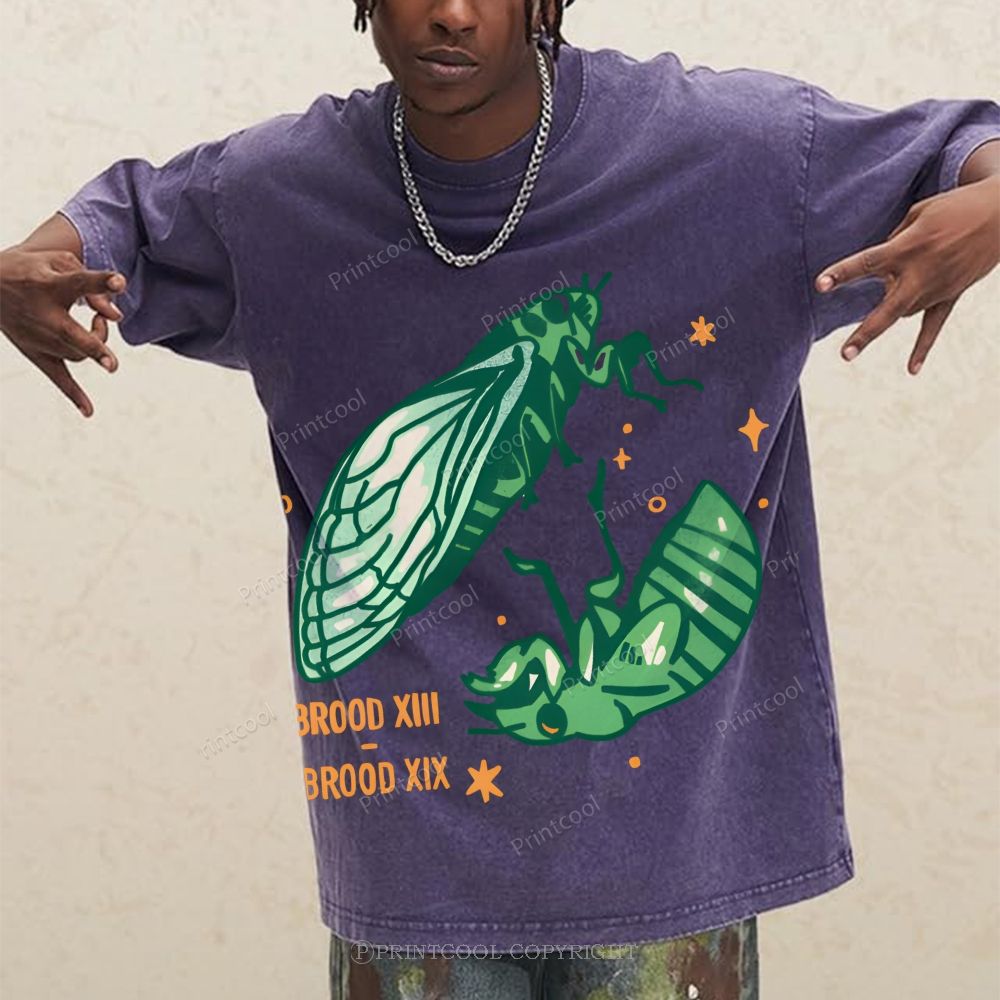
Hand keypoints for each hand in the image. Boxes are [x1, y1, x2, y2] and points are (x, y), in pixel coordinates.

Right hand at [0, 247, 126, 415]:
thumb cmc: (33, 270)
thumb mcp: (58, 262)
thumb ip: (93, 284)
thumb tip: (116, 316)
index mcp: (50, 285)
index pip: (78, 283)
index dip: (100, 282)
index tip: (119, 281)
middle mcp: (43, 315)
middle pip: (71, 333)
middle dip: (94, 345)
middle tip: (111, 362)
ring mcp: (38, 338)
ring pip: (76, 353)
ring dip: (97, 347)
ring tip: (97, 326)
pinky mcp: (36, 353)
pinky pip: (57, 378)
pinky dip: (74, 395)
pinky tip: (89, 412)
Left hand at [814, 175, 999, 373]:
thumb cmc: (954, 207)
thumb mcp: (918, 213)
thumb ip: (893, 241)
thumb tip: (880, 272)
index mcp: (909, 246)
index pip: (868, 262)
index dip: (843, 273)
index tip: (820, 285)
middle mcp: (922, 271)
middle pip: (887, 309)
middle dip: (866, 333)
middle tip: (844, 354)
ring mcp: (938, 286)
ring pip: (902, 311)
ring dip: (892, 304)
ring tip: (904, 276)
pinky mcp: (952, 294)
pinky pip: (934, 326)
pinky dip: (923, 347)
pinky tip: (911, 370)